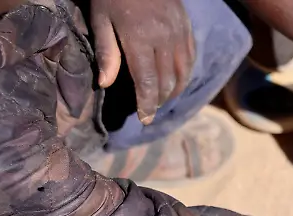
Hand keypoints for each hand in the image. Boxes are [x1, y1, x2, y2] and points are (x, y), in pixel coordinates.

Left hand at [91, 0, 195, 124]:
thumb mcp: (101, 19)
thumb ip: (106, 52)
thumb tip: (106, 84)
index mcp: (140, 39)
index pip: (147, 82)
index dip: (147, 104)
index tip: (144, 119)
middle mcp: (164, 41)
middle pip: (166, 82)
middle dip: (158, 101)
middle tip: (149, 112)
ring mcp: (179, 35)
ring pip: (182, 74)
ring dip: (173, 92)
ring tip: (161, 100)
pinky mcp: (187, 30)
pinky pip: (190, 60)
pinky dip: (184, 76)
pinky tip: (175, 81)